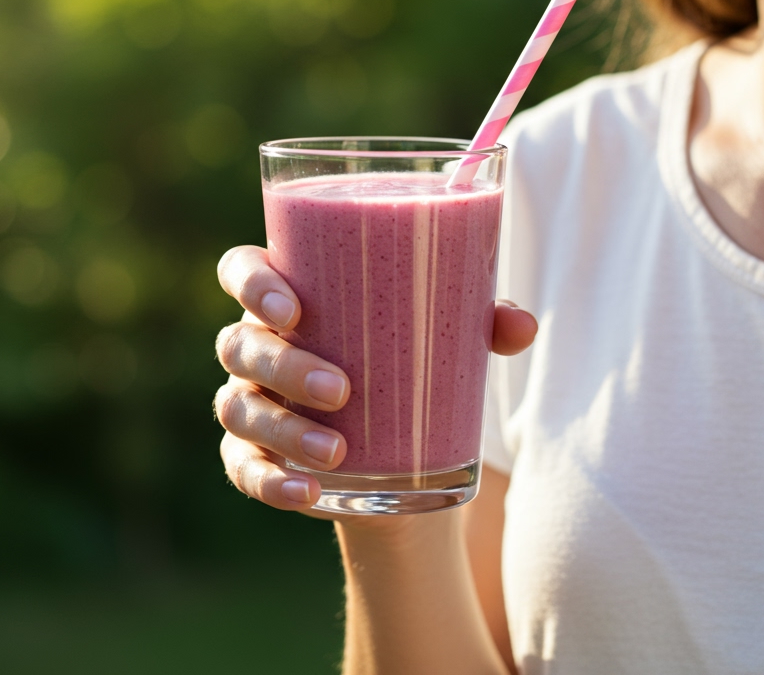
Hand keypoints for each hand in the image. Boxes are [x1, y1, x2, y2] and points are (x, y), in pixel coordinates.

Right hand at [213, 244, 536, 517]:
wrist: (406, 453)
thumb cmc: (415, 364)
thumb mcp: (447, 339)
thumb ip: (482, 323)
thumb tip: (523, 325)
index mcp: (292, 296)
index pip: (242, 270)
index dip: (252, 283)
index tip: (293, 307)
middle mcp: (258, 344)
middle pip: (240, 343)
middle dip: (285, 364)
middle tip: (342, 389)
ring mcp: (251, 400)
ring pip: (240, 407)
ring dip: (285, 429)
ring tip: (338, 451)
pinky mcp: (255, 454)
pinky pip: (243, 467)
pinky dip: (271, 481)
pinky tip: (307, 492)